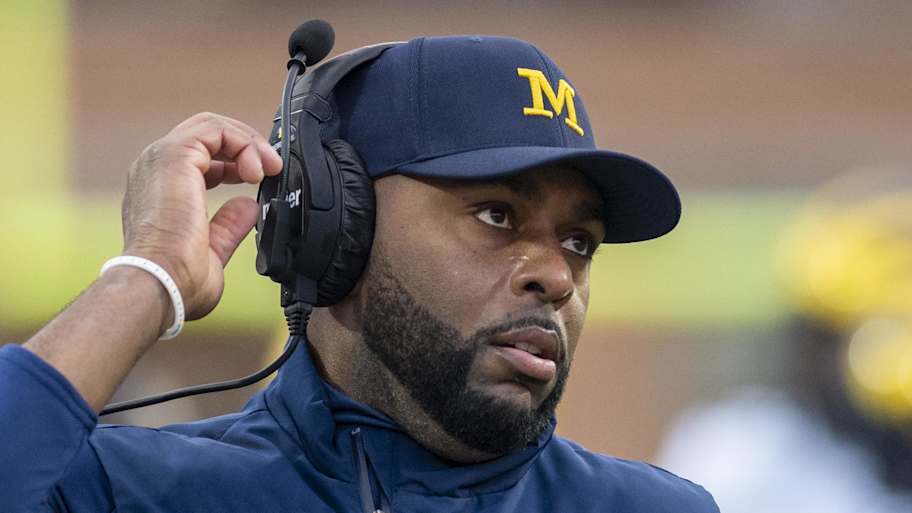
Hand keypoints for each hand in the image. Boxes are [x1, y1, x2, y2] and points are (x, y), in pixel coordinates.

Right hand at [121, 112, 281, 326]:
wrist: (161, 284)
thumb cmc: (177, 281)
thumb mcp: (212, 251)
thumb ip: (229, 226)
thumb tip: (247, 207)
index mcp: (161, 190)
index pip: (201, 158)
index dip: (236, 161)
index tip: (261, 178)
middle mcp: (156, 169)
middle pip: (207, 135)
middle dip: (246, 146)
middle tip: (272, 167)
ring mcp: (161, 159)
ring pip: (211, 127)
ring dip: (248, 142)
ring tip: (269, 167)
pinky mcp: (173, 155)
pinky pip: (214, 129)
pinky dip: (242, 142)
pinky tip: (256, 169)